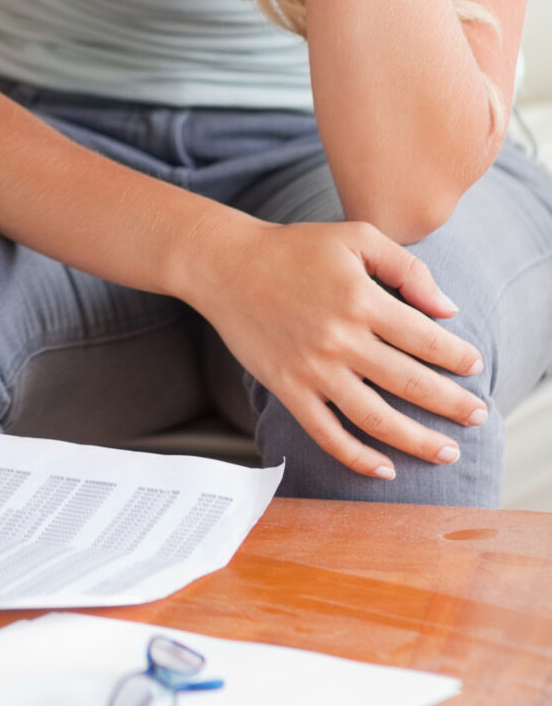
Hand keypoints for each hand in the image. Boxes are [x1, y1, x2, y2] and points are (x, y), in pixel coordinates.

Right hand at [198, 211, 485, 477]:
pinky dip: (357, 457)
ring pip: (376, 418)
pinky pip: (327, 433)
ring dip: (417, 440)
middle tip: (479, 417)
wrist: (226, 264)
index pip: (427, 339)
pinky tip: (385, 468)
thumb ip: (407, 268)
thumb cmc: (295, 247)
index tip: (476, 368)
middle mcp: (340, 338)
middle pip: (411, 383)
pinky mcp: (288, 388)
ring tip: (447, 452)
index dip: (458, 358)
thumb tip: (448, 311)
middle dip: (453, 405)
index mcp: (362, 299)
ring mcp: (313, 368)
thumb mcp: (356, 236)